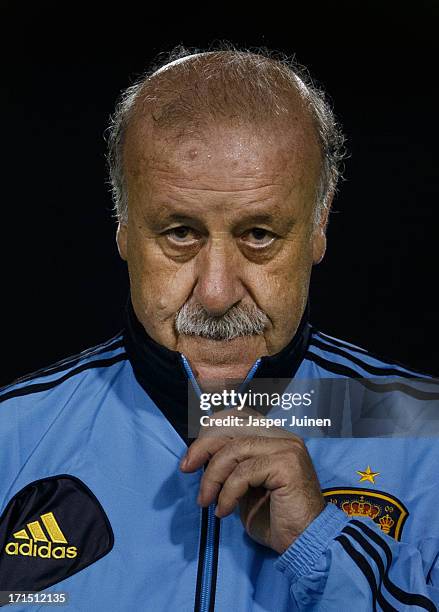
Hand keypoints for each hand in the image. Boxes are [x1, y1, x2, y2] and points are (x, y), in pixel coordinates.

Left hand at [180, 408, 324, 553]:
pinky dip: (227, 493)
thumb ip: (231, 465)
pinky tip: (224, 510)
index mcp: (275, 437)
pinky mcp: (286, 464)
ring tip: (206, 501)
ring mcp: (286, 448)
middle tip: (185, 469)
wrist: (304, 543)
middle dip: (202, 448)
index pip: (237, 419)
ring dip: (212, 477)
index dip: (210, 432)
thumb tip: (200, 455)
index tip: (191, 457)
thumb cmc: (274, 519)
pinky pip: (243, 472)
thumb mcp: (246, 485)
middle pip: (231, 429)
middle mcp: (283, 437)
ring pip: (234, 451)